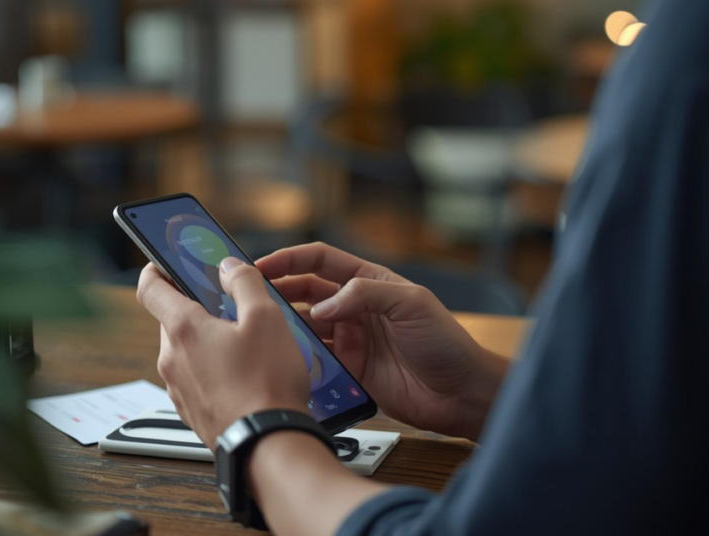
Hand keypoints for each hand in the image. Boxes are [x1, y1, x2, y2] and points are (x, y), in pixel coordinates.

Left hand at [136, 258, 309, 446]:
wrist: (267, 445)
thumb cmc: (267, 383)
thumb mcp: (267, 318)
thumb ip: (245, 282)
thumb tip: (230, 266)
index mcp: (183, 328)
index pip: (150, 287)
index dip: (156, 267)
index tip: (167, 260)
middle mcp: (171, 358)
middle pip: (172, 318)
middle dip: (198, 307)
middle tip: (230, 304)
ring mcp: (178, 388)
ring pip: (186, 350)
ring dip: (208, 341)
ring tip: (246, 344)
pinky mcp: (191, 410)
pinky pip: (196, 378)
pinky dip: (213, 369)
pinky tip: (244, 374)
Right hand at [257, 243, 507, 439]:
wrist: (461, 393)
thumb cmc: (446, 343)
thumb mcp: (411, 304)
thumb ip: (365, 294)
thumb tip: (322, 306)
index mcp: (370, 282)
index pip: (320, 262)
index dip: (289, 260)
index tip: (261, 265)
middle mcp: (355, 308)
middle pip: (304, 293)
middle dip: (276, 292)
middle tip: (247, 297)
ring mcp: (350, 340)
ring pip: (304, 327)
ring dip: (283, 327)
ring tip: (260, 329)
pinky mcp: (348, 371)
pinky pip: (315, 361)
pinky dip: (298, 359)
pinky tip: (283, 360)